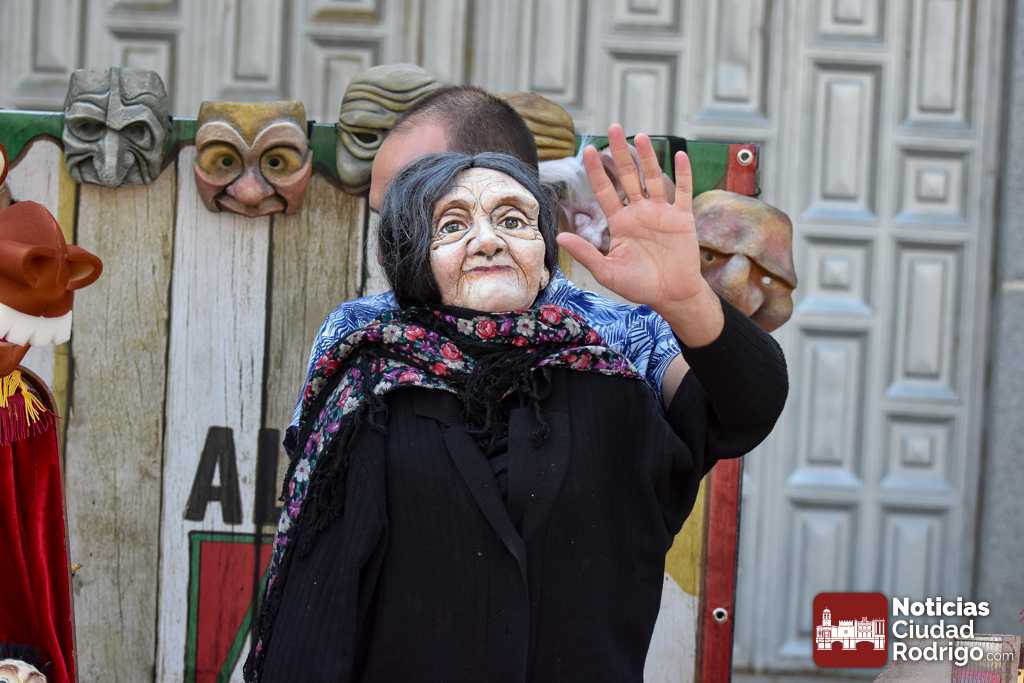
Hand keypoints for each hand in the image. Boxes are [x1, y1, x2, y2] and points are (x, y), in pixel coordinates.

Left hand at [555, 124, 707, 310]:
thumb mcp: (607, 272)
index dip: (597, 170)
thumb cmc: (639, 286)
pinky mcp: (682, 218)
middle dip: (621, 152)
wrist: (671, 296)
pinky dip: (683, 173)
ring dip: (648, 157)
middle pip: (628, 176)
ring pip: (653, 178)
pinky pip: (683, 191)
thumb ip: (586, 253)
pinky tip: (679, 154)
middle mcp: (639, 212)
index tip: (588, 150)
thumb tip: (560, 237)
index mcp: (620, 222)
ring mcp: (661, 213)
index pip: (605, 190)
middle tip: (614, 127)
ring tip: (640, 136)